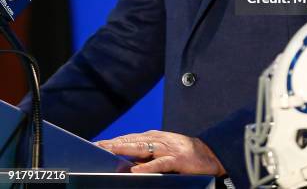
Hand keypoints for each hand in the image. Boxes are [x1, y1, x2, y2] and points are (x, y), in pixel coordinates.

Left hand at [96, 130, 226, 175]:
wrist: (209, 154)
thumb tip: (127, 161)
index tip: (96, 144)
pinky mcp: (176, 159)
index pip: (128, 138)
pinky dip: (146, 167)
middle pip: (131, 141)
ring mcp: (166, 148)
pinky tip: (135, 171)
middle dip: (113, 144)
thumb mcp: (163, 151)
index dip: (112, 141)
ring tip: (109, 152)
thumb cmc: (184, 154)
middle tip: (96, 147)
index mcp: (154, 137)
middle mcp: (158, 139)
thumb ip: (147, 154)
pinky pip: (158, 163)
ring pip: (141, 148)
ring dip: (125, 150)